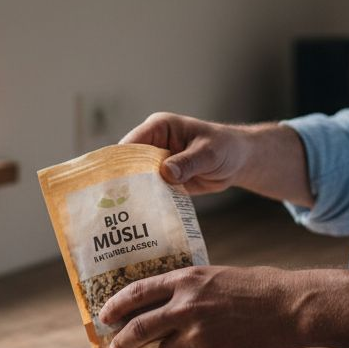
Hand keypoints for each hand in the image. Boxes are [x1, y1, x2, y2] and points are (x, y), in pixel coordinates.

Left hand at [100, 266, 348, 347]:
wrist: (292, 307)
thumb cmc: (259, 289)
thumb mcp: (217, 277)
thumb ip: (188, 291)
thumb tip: (161, 309)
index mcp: (187, 280)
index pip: (138, 292)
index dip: (116, 306)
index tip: (104, 317)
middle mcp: (187, 306)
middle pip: (140, 329)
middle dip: (122, 345)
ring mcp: (200, 333)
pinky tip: (226, 347)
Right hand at [120, 112, 313, 206]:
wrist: (239, 161)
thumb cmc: (226, 147)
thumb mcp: (209, 152)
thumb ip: (188, 162)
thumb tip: (166, 173)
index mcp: (159, 128)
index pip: (131, 144)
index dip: (118, 162)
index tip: (109, 183)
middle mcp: (153, 144)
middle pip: (129, 164)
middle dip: (121, 183)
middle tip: (110, 207)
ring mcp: (157, 163)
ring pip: (137, 180)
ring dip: (133, 196)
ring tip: (121, 217)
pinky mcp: (164, 180)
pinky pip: (150, 192)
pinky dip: (146, 204)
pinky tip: (139, 219)